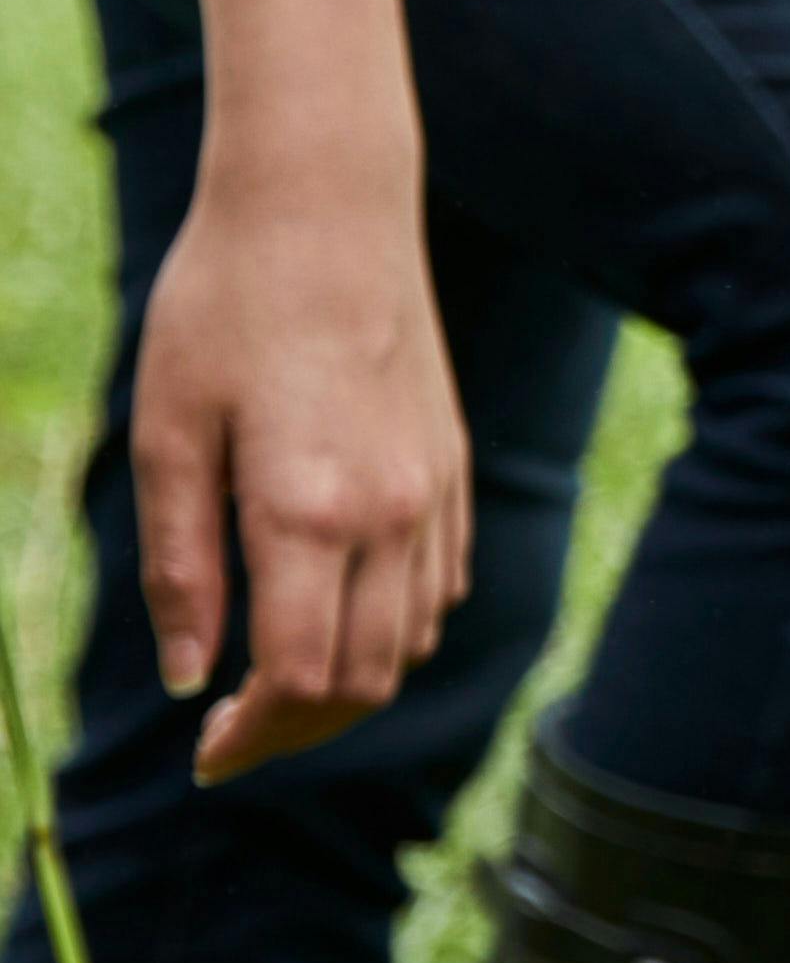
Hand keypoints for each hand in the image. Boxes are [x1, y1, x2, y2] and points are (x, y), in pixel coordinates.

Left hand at [130, 156, 465, 784]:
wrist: (325, 209)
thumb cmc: (223, 307)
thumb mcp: (166, 432)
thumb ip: (177, 564)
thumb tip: (187, 678)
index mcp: (306, 509)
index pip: (297, 676)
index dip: (251, 736)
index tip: (202, 753)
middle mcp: (388, 512)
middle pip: (364, 678)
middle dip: (297, 729)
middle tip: (229, 736)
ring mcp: (431, 490)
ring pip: (411, 640)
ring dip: (348, 684)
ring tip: (276, 681)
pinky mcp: (450, 466)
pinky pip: (440, 585)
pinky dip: (392, 628)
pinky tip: (335, 612)